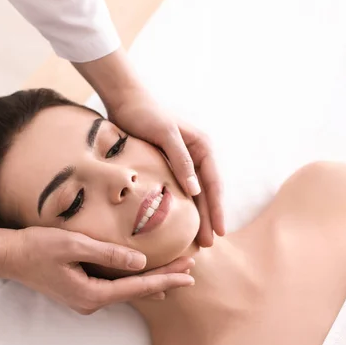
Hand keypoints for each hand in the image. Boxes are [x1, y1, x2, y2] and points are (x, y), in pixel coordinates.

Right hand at [0, 226, 195, 314]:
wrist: (10, 256)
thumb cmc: (38, 247)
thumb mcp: (74, 245)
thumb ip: (108, 254)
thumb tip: (141, 262)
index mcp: (91, 294)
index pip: (138, 286)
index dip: (165, 279)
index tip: (189, 274)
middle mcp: (91, 302)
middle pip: (136, 291)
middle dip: (164, 280)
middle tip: (191, 269)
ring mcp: (85, 298)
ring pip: (127, 290)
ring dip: (151, 280)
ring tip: (177, 273)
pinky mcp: (81, 290)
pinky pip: (114, 287)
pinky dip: (134, 280)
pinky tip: (145, 278)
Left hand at [107, 89, 225, 245]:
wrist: (125, 100)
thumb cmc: (146, 114)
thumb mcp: (166, 134)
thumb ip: (180, 160)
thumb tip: (195, 190)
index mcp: (202, 146)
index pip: (213, 184)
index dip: (217, 209)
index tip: (220, 232)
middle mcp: (197, 154)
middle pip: (206, 192)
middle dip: (210, 218)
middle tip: (209, 244)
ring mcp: (183, 159)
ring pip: (194, 192)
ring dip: (198, 215)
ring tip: (198, 239)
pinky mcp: (168, 162)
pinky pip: (179, 188)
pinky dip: (182, 205)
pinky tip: (180, 220)